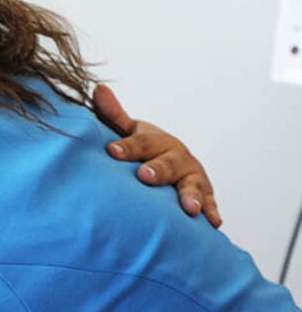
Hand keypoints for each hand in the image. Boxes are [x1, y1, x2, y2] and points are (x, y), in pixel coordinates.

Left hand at [93, 84, 221, 227]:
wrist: (168, 165)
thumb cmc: (144, 150)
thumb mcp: (130, 132)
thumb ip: (113, 116)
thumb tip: (98, 89)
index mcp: (158, 141)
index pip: (142, 142)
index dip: (127, 146)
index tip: (111, 151)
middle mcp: (178, 157)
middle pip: (168, 163)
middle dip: (159, 170)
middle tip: (145, 176)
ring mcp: (192, 176)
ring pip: (193, 185)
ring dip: (191, 196)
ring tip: (188, 209)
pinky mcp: (204, 195)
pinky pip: (210, 204)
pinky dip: (212, 212)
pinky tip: (213, 222)